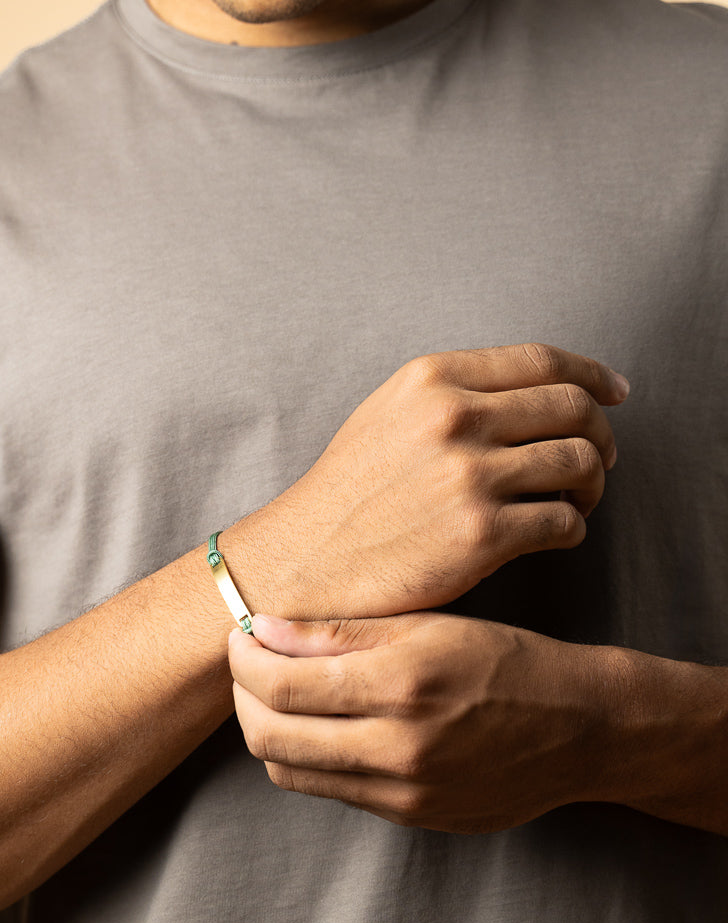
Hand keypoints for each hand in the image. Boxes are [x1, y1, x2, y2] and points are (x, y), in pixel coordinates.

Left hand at [228, 611, 623, 833]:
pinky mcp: (410, 817)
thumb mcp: (430, 626)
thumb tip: (262, 629)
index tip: (240, 637)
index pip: (280, 685)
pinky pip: (330, 791)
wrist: (580, 730)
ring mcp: (403, 792)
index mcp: (402, 684)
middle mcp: (398, 746)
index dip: (243, 660)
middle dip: (242, 696)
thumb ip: (340, 633)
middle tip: (248, 665)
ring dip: (267, 729)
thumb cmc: (505, 662)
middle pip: (269, 735)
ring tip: (279, 693)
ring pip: (290, 770)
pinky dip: (307, 756)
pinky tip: (320, 723)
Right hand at [248, 342, 628, 617]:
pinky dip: (572, 528)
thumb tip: (531, 388)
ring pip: (581, 462)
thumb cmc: (348, 495)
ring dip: (593, 483)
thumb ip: (450, 392)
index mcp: (432, 380)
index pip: (542, 360)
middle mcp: (454, 419)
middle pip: (574, 407)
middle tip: (599, 458)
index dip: (593, 374)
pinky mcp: (482, 536)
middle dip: (601, 433)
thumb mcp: (386, 415)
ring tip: (576, 499)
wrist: (306, 562)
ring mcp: (470, 477)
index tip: (615, 392)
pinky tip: (552, 533)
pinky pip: (566, 522)